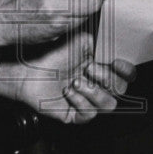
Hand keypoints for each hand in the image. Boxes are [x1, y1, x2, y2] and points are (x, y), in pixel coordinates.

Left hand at [0, 31, 136, 123]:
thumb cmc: (49, 53)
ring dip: (94, 91)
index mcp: (99, 68)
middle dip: (106, 78)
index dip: (126, 71)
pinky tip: (67, 91)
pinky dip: (79, 101)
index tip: (115, 62)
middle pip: (120, 91)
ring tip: (75, 81)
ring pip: (108, 106)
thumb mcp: (80, 39)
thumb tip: (117, 43)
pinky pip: (89, 114)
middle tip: (88, 68)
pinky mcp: (73, 114)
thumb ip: (101, 41)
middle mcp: (95, 85)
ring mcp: (85, 100)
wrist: (26, 68)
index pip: (126, 76)